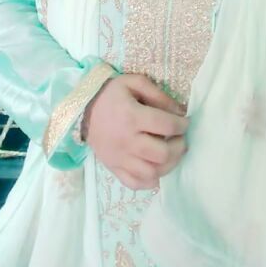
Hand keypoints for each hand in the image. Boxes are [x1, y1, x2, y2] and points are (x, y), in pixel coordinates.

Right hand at [84, 73, 187, 189]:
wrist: (81, 109)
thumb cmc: (110, 94)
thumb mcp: (134, 82)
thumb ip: (158, 94)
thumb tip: (179, 111)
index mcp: (132, 117)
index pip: (166, 125)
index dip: (182, 124)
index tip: (185, 122)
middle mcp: (127, 141)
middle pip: (162, 154)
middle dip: (179, 147)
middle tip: (180, 139)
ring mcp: (119, 158)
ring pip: (151, 173)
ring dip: (168, 165)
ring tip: (171, 154)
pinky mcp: (114, 168)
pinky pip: (135, 184)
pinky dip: (150, 181)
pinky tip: (157, 170)